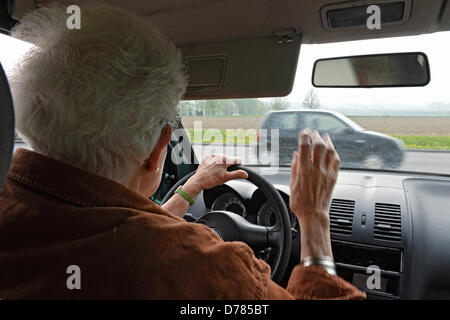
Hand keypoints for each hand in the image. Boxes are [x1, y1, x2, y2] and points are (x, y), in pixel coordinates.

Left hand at [184, 154, 247, 195]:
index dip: (239, 166)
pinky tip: (212, 171)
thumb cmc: (210, 180)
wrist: (198, 181)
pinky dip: (216, 164)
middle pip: (229, 160)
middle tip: (224, 175)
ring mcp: (212, 156)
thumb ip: (237, 174)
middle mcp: (218, 155)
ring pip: (222, 160)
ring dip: (222, 166)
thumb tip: (245, 174)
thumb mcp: (226, 178)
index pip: (238, 160)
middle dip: (229, 167)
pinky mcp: (207, 158)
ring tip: (217, 174)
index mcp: (224, 159)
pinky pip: (215, 160)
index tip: (237, 171)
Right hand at [289, 129, 339, 259]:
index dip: (304, 136)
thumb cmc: (300, 203)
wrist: (314, 215)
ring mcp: (327, 173)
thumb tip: (296, 155)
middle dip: (316, 136)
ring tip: (324, 137)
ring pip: (330, 151)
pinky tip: (332, 151)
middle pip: (319, 145)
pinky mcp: (333, 178)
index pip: (305, 146)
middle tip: (313, 133)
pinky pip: (337, 161)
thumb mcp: (292, 184)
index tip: (303, 133)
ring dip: (327, 141)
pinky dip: (334, 153)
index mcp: (304, 170)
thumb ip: (294, 167)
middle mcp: (317, 169)